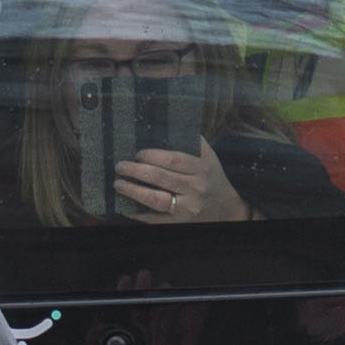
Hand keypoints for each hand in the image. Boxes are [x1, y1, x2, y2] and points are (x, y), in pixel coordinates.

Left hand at [111, 137, 249, 224]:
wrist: (226, 210)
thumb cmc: (212, 179)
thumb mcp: (209, 158)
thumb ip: (194, 142)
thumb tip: (173, 121)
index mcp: (201, 169)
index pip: (175, 160)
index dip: (154, 156)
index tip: (138, 153)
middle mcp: (195, 188)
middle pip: (162, 178)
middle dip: (137, 171)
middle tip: (120, 166)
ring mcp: (187, 208)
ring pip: (157, 199)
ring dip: (134, 191)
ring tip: (118, 184)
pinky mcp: (180, 223)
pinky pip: (155, 219)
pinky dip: (138, 214)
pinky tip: (124, 207)